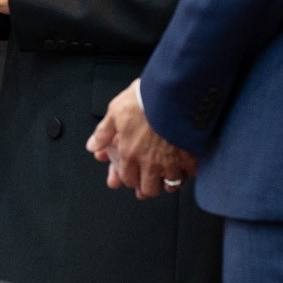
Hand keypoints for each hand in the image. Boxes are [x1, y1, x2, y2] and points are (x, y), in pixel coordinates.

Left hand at [89, 79, 196, 198]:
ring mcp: (171, 161)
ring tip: (167, 178)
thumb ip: (103, 132)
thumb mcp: (116, 111)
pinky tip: (186, 169)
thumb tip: (93, 146)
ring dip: (168, 183)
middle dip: (148, 187)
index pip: (128, 178)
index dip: (129, 180)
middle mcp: (150, 162)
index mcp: (130, 153)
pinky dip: (187, 173)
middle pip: (149, 189)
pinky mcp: (190, 157)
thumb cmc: (145, 100)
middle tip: (149, 182)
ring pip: (170, 185)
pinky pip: (190, 174)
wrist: (172, 93)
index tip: (132, 177)